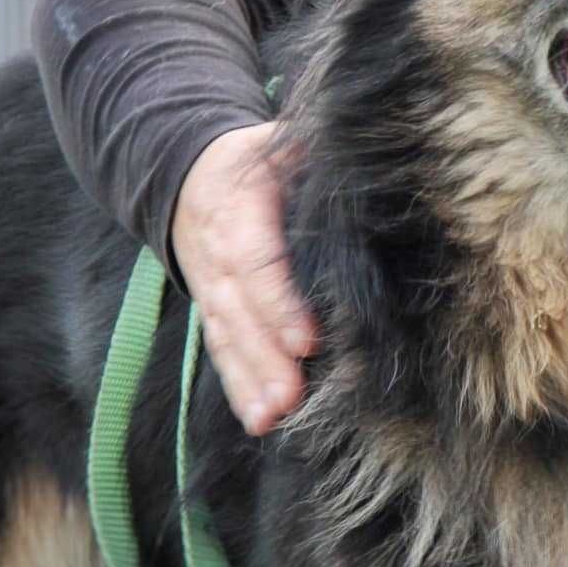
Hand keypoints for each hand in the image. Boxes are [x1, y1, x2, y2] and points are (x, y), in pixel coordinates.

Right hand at [170, 122, 317, 435]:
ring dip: (250, 380)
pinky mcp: (214, 310)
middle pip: (240, 309)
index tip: (307, 342)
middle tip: (291, 397)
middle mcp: (219, 250)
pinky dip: (238, 386)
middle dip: (265, 356)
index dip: (279, 303)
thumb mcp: (285, 146)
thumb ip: (320, 164)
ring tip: (273, 417)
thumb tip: (376, 184)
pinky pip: (222, 349)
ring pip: (228, 335)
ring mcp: (212, 284)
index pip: (256, 259)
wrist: (191, 173)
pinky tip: (259, 421)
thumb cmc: (262, 161)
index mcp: (241, 205)